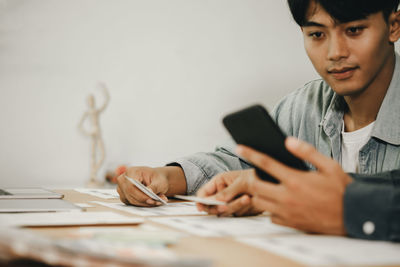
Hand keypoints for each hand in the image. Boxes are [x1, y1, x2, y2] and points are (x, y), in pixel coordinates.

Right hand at [116, 166, 168, 206]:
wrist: (155, 179)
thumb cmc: (156, 178)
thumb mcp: (159, 181)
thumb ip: (154, 187)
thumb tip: (150, 192)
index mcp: (131, 172)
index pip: (131, 186)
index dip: (141, 195)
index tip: (151, 199)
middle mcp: (123, 180)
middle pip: (131, 195)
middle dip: (145, 200)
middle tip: (158, 202)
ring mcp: (122, 189)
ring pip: (132, 201)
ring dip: (145, 203)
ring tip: (157, 201)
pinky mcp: (124, 196)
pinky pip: (132, 204)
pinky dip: (142, 204)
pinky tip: (151, 202)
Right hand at [196, 170, 262, 216]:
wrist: (272, 183)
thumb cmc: (255, 176)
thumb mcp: (239, 182)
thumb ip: (225, 193)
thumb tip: (212, 202)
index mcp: (219, 183)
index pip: (203, 193)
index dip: (200, 201)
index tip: (201, 207)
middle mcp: (223, 193)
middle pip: (212, 205)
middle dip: (220, 206)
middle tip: (225, 206)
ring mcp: (230, 202)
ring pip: (226, 211)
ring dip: (236, 206)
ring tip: (247, 197)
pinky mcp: (239, 210)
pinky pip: (237, 215)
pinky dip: (245, 209)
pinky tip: (252, 201)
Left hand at [225, 137, 352, 234]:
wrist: (353, 217)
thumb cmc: (341, 190)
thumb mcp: (329, 166)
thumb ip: (307, 152)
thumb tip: (288, 141)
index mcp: (295, 180)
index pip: (266, 163)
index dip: (250, 153)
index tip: (238, 146)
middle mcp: (287, 197)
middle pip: (254, 186)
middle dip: (248, 179)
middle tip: (251, 174)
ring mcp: (286, 212)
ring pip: (259, 202)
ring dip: (258, 193)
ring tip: (266, 187)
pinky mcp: (289, 223)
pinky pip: (269, 216)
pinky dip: (269, 208)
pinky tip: (278, 202)